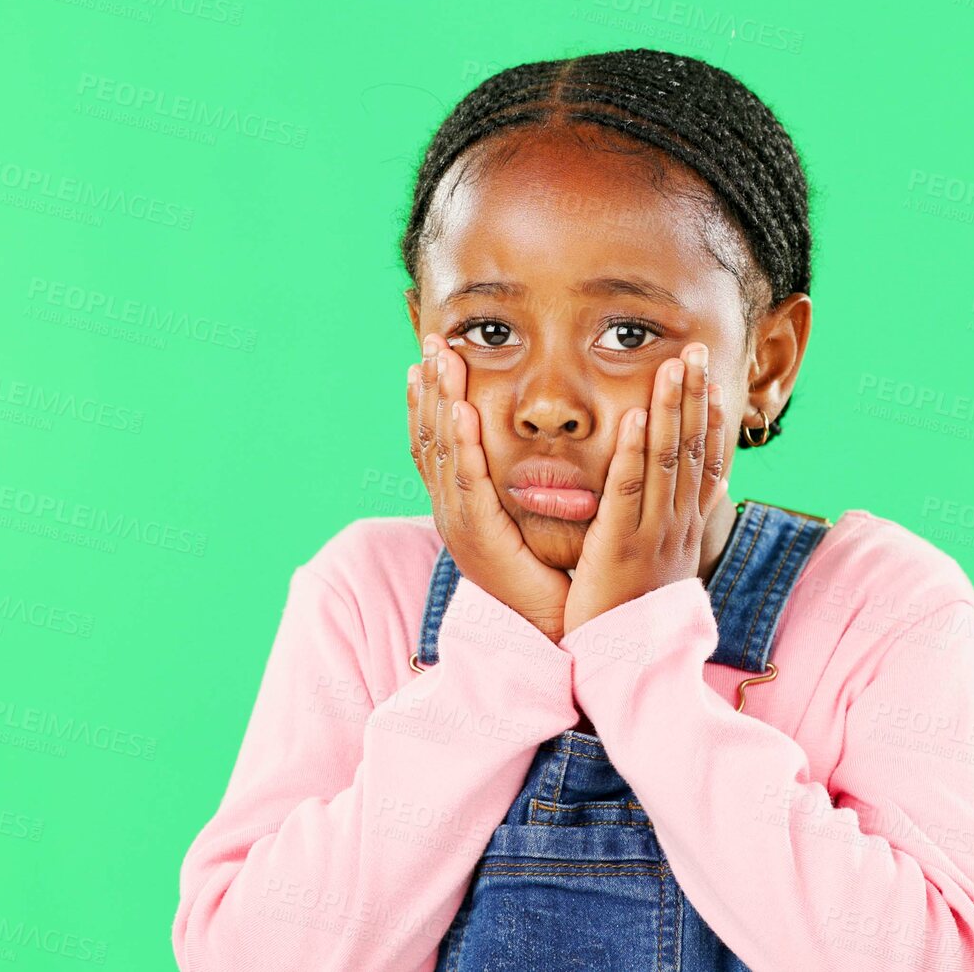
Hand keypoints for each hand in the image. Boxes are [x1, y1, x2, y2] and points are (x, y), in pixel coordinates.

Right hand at [407, 332, 571, 643]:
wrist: (546, 629)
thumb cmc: (544, 573)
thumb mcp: (523, 518)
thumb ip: (516, 482)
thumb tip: (526, 443)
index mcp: (459, 506)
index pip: (434, 443)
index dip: (428, 401)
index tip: (428, 361)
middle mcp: (450, 511)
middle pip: (429, 439)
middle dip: (429, 389)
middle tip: (430, 344)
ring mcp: (459, 524)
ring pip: (442, 454)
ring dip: (441, 405)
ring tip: (441, 364)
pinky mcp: (480, 536)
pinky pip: (468, 483)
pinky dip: (464, 445)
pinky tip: (464, 413)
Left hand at [563, 342, 730, 635]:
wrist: (631, 668)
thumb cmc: (636, 620)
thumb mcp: (663, 571)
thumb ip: (670, 535)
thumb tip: (687, 509)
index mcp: (686, 530)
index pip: (707, 465)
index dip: (712, 422)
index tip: (716, 384)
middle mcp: (677, 526)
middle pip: (691, 450)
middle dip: (694, 398)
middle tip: (696, 351)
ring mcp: (653, 534)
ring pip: (666, 460)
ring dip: (669, 409)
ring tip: (673, 366)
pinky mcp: (621, 545)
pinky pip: (628, 491)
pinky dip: (631, 453)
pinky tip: (632, 418)